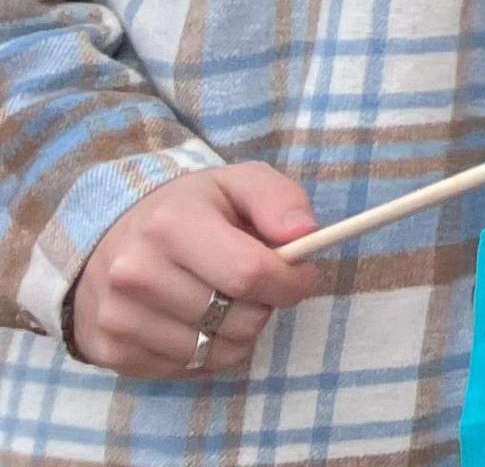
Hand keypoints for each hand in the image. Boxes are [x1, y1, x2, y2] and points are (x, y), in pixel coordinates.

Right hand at [66, 163, 318, 377]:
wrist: (109, 238)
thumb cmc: (188, 210)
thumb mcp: (238, 184)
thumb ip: (280, 200)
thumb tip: (305, 234)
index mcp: (169, 226)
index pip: (250, 274)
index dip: (291, 282)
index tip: (301, 274)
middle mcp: (134, 275)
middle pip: (240, 320)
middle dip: (265, 305)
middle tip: (253, 285)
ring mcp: (118, 318)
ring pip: (220, 352)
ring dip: (239, 332)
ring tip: (225, 301)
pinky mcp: (112, 352)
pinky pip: (191, 369)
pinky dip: (207, 351)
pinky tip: (196, 320)